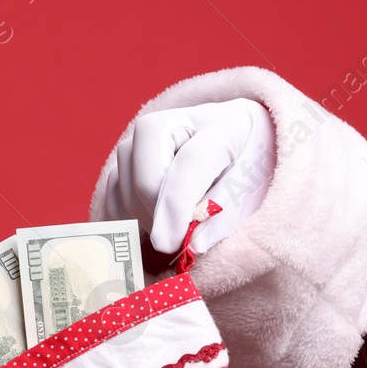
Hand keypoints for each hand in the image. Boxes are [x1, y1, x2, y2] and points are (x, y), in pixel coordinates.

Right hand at [96, 98, 274, 260]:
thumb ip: (223, 216)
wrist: (242, 139)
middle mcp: (177, 121)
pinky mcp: (127, 153)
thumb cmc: (251, 166)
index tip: (170, 245)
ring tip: (174, 228)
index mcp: (223, 124)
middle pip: (146, 174)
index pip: (190, 164)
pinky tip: (152, 225)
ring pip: (124, 185)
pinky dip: (127, 217)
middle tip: (179, 239)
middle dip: (157, 216)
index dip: (177, 208)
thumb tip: (192, 246)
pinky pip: (113, 193)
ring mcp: (145, 135)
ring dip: (144, 219)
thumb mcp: (253, 191)